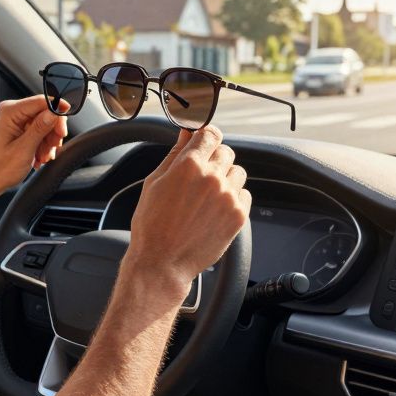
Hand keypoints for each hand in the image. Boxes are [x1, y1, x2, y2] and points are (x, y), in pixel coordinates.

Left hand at [0, 96, 67, 199]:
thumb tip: (54, 113)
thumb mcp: (23, 149)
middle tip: (53, 147)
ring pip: (44, 123)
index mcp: (9, 112)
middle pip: (45, 112)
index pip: (41, 101)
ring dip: (48, 141)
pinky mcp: (18, 128)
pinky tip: (39, 156)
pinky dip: (42, 144)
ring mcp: (15, 120)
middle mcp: (11, 112)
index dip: (57, 111)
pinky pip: (39, 130)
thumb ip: (40, 129)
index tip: (64, 127)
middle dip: (52, 131)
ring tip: (42, 157)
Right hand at [126, 126, 250, 294]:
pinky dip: (233, 197)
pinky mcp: (238, 215)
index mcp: (189, 165)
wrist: (162, 262)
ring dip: (226, 177)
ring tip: (207, 195)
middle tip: (200, 176)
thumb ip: (174, 154)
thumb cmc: (152, 224)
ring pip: (237, 172)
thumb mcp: (154, 182)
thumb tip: (187, 133)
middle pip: (226, 151)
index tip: (203, 144)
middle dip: (214, 158)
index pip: (210, 133)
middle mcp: (212, 178)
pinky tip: (215, 209)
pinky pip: (244, 194)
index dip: (206, 137)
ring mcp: (228, 197)